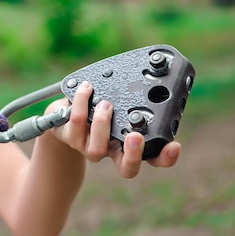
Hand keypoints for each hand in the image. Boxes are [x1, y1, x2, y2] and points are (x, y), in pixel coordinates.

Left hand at [48, 81, 179, 177]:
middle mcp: (112, 150)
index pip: (154, 158)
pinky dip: (82, 103)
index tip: (173, 145)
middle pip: (128, 168)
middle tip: (136, 137)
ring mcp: (90, 147)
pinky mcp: (70, 137)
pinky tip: (86, 88)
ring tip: (105, 104)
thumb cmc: (94, 105)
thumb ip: (133, 92)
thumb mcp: (117, 100)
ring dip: (102, 125)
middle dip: (134, 155)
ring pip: (98, 149)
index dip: (165, 157)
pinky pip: (77, 123)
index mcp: (129, 142)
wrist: (61, 116)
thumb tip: (151, 67)